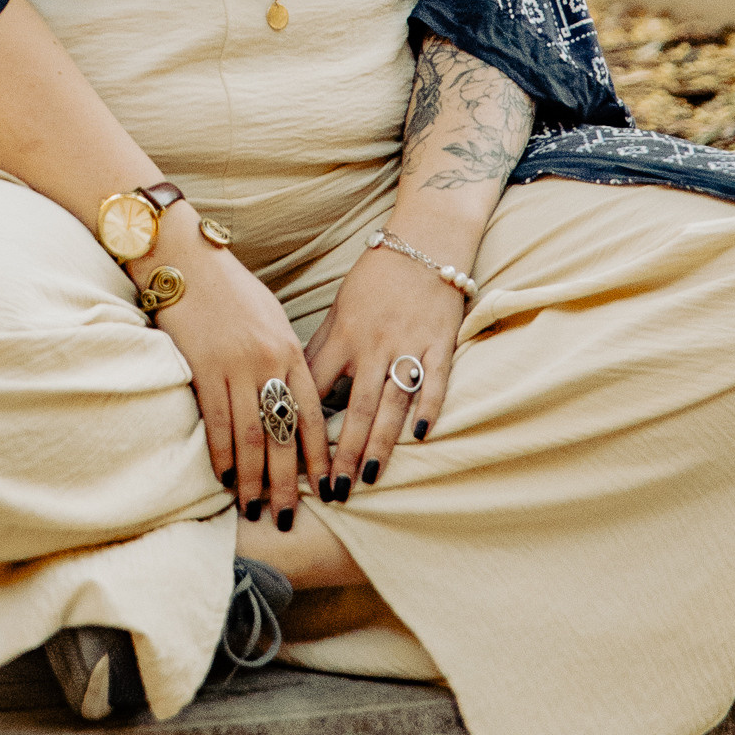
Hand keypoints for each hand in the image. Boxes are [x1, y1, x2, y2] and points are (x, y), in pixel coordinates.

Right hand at [151, 243, 329, 530]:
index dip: (319, 457)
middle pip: (282, 435)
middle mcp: (268, 362)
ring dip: (251, 478)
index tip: (326, 489)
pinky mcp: (202, 368)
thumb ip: (284, 359)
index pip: (312, 415)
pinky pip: (215, 421)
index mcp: (290, 350)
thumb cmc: (230, 289)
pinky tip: (222, 477)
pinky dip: (219, 454)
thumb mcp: (271, 319)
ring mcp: (234, 367)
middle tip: (289, 516)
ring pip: (248, 436)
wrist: (185, 259)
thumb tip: (293, 400)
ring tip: (255, 508)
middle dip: (287, 481)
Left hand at [304, 245, 467, 492]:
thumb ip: (324, 349)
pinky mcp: (441, 345)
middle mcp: (374, 345)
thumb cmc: (376, 278)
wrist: (425, 242)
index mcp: (344, 336)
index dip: (306, 424)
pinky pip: (433, 384)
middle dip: (343, 454)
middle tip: (334, 492)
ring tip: (369, 479)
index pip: (318, 388)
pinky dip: (427, 410)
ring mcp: (409, 346)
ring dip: (380, 445)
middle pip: (354, 409)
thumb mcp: (340, 309)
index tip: (294, 460)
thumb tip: (299, 389)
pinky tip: (420, 439)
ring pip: (391, 405)